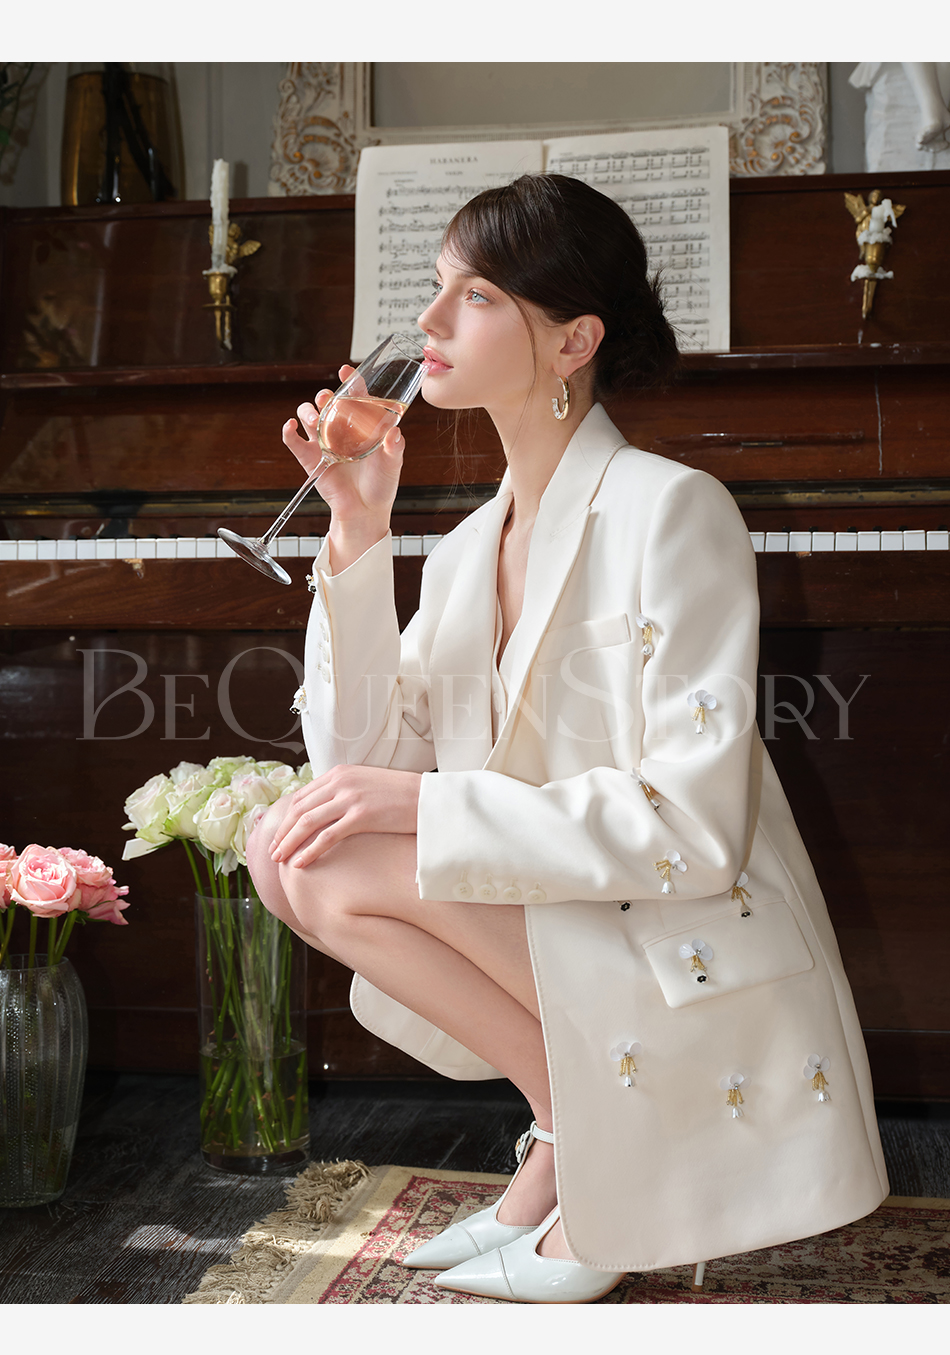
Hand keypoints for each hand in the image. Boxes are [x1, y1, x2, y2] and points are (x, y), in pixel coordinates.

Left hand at [270, 764, 421, 868]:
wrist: (428, 798)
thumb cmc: (400, 796)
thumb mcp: (366, 785)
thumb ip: (343, 792)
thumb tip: (323, 811)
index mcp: (339, 773)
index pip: (302, 796)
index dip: (286, 818)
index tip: (279, 835)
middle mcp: (341, 782)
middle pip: (300, 810)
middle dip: (282, 832)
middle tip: (273, 852)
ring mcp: (350, 798)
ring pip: (308, 822)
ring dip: (289, 843)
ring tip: (280, 860)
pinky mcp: (361, 815)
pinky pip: (327, 836)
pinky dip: (309, 850)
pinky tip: (300, 863)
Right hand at [281, 365, 404, 530]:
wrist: (365, 511)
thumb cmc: (381, 485)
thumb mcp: (392, 464)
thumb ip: (394, 447)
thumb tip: (395, 432)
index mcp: (361, 425)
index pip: (353, 396)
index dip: (349, 381)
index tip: (345, 371)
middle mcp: (341, 430)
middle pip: (326, 402)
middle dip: (324, 396)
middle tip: (328, 400)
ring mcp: (324, 443)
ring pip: (308, 416)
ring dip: (307, 411)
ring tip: (314, 418)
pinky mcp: (310, 459)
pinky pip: (294, 441)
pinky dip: (288, 431)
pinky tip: (291, 426)